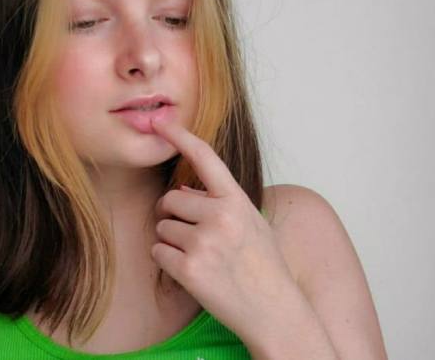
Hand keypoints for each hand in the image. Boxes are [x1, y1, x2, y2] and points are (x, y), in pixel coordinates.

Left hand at [149, 114, 297, 338]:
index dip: (180, 136)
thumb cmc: (264, 265)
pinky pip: (158, 252)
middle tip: (193, 234)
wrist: (276, 312)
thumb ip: (219, 202)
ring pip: (162, 227)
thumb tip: (181, 191)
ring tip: (202, 256)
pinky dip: (168, 261)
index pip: (204, 157)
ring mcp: (203, 242)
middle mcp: (220, 216)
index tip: (161, 121)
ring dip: (172, 240)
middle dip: (174, 214)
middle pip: (170, 199)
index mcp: (236, 200)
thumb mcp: (250, 222)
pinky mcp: (189, 269)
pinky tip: (192, 271)